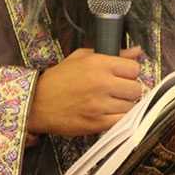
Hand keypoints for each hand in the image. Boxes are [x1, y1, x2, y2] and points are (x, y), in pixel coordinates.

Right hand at [27, 47, 142, 135]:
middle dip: (130, 90)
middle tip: (119, 91)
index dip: (130, 73)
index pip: (134, 68)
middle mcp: (102, 83)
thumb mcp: (82, 57)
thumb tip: (137, 51)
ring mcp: (100, 104)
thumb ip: (113, 53)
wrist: (37, 103)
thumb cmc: (59, 79)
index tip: (124, 76)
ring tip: (113, 103)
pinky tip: (110, 114)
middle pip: (136, 88)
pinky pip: (122, 121)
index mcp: (99, 64)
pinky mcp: (97, 123)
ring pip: (131, 106)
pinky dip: (120, 119)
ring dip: (125, 106)